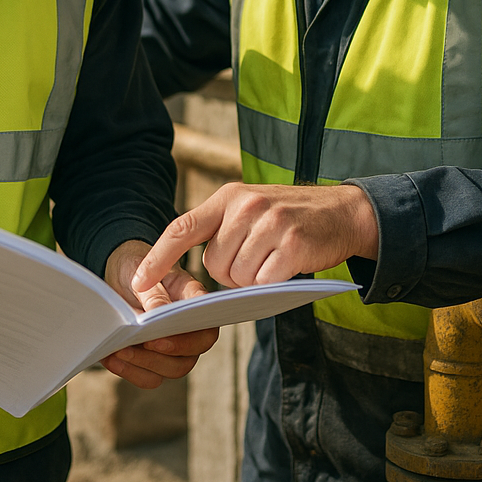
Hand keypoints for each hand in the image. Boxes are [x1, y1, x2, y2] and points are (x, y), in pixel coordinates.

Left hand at [100, 240, 218, 388]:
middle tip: (133, 346)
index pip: (206, 328)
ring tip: (118, 351)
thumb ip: (152, 292)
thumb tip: (159, 312)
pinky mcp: (154, 357)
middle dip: (160, 357)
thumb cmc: (136, 266)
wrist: (119, 273)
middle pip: (190, 356)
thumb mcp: (141, 270)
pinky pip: (150, 376)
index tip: (158, 339)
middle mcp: (189, 326)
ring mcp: (174, 345)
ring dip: (143, 365)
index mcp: (192, 299)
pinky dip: (130, 372)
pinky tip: (111, 358)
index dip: (187, 340)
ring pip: (171, 369)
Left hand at [131, 183, 378, 291]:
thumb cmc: (290, 218)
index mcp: (229, 196)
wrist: (343, 211)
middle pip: (213, 264)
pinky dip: (272, 285)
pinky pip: (264, 282)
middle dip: (228, 275)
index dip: (157, 257)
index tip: (138, 282)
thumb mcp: (251, 210)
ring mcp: (270, 222)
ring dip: (252, 281)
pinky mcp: (292, 244)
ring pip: (237, 277)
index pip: (181, 228)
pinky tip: (286, 269)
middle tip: (255, 261)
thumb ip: (223, 231)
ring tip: (273, 261)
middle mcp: (246, 205)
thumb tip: (198, 275)